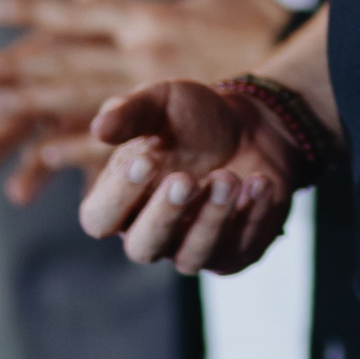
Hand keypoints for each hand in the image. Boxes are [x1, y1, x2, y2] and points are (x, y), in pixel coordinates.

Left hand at [0, 0, 289, 203]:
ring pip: (75, 98)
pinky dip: (73, 150)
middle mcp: (140, 51)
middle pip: (63, 56)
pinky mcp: (166, 129)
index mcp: (149, 14)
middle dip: (14, 64)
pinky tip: (38, 157)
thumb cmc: (267, 25)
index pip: (78, 9)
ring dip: (27, 104)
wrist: (300, 77)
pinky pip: (112, 141)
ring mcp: (150, 92)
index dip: (34, 9)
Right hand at [78, 81, 299, 273]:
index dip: (117, 196)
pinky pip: (238, 249)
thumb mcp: (163, 102)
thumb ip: (131, 112)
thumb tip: (99, 128)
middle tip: (184, 179)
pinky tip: (260, 181)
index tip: (145, 159)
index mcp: (123, 201)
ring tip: (228, 177)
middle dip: (164, 215)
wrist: (252, 125)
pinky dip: (251, 216)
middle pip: (143, 247)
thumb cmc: (194, 118)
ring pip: (192, 256)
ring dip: (211, 218)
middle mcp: (153, 232)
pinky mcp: (234, 252)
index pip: (100, 218)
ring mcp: (193, 247)